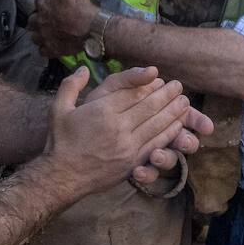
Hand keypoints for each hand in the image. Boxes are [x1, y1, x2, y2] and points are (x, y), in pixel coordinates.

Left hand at [30, 0, 95, 56]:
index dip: (46, 1)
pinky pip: (43, 51)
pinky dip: (45, 48)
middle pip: (32, 20)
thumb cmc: (79, 4)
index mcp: (42, 4)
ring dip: (38, 34)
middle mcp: (39, 21)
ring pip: (34, 37)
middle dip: (37, 19)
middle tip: (47, 18)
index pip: (39, 0)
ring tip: (46, 32)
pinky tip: (51, 45)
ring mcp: (44, 37)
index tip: (53, 2)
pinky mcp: (52, 50)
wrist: (90, 28)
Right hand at [43, 65, 196, 197]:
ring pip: (157, 125)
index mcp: (102, 111)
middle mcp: (118, 127)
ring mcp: (128, 146)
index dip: (149, 84)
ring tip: (184, 102)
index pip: (133, 93)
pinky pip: (156, 143)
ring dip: (174, 112)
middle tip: (179, 86)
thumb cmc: (60, 141)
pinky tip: (178, 125)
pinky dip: (170, 132)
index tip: (160, 77)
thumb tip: (82, 67)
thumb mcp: (59, 108)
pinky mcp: (133, 161)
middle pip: (150, 107)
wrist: (62, 177)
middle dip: (168, 95)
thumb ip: (71, 85)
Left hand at [86, 73, 213, 185]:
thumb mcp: (110, 90)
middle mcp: (153, 133)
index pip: (181, 115)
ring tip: (157, 157)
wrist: (72, 138)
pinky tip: (138, 172)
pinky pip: (147, 174)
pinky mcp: (134, 167)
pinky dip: (146, 174)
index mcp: (153, 113)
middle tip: (187, 144)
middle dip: (187, 142)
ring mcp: (145, 151)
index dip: (195, 120)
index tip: (207, 126)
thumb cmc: (93, 108)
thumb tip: (153, 71)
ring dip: (167, 159)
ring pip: (168, 158)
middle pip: (180, 139)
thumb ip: (129, 78)